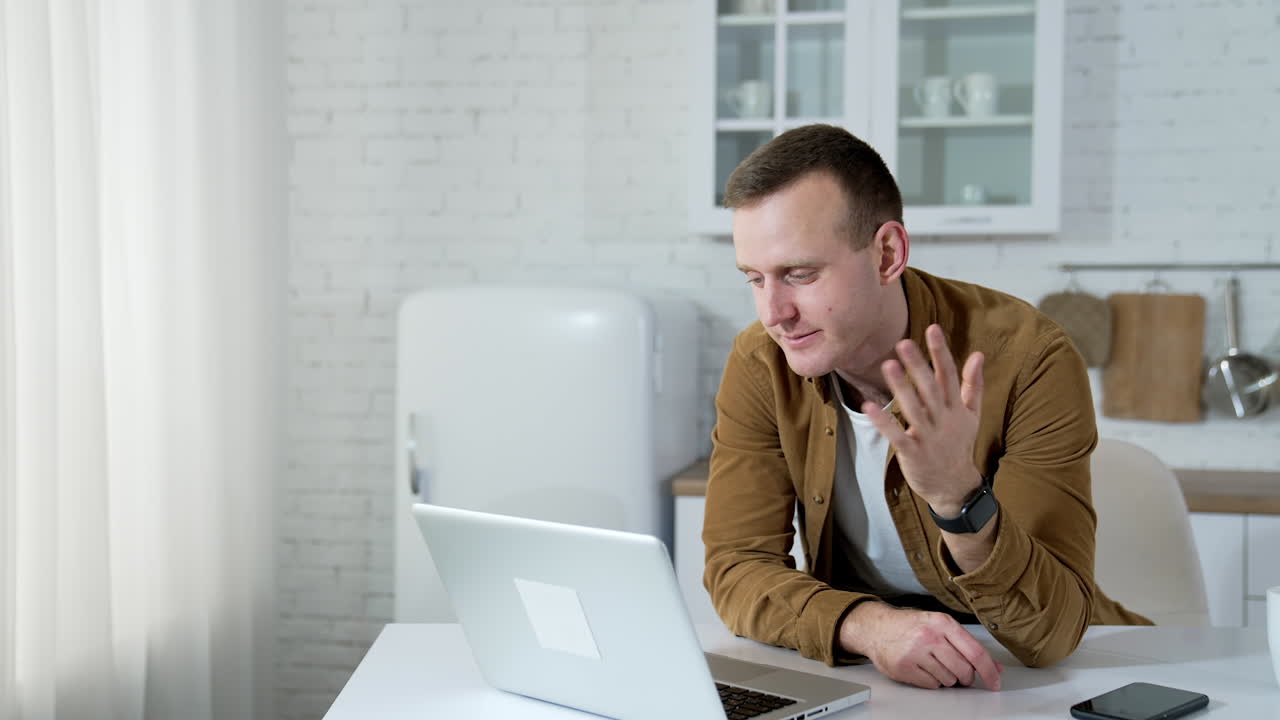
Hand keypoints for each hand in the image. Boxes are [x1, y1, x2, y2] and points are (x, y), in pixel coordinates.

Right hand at [840, 602, 1002, 689]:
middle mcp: (929, 636)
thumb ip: (967, 645)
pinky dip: (932, 681)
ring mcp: (915, 653)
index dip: (989, 671)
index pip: (975, 652)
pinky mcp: (904, 668)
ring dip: (946, 677)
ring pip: (949, 680)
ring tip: (933, 664)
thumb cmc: (911, 626)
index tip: (995, 682)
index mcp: (942, 623)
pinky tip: (923, 668)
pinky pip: (932, 685)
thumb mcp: (940, 626)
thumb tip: (995, 667)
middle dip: (965, 676)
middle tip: (958, 671)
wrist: (876, 627)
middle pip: (964, 670)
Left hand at [863, 324, 984, 515]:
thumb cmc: (958, 445)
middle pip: (930, 388)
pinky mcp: (913, 453)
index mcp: (955, 407)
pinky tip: (869, 407)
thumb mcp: (971, 414)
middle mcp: (943, 419)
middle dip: (918, 365)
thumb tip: (978, 354)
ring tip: (888, 366)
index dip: (940, 352)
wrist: (954, 486)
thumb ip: (973, 384)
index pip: (948, 375)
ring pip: (914, 408)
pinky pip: (898, 436)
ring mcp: (928, 437)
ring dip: (901, 388)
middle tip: (903, 342)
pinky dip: (884, 422)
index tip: (932, 329)